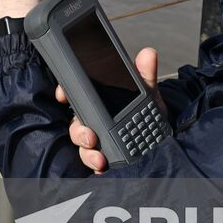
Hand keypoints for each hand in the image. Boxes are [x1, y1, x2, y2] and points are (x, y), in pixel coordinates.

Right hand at [56, 47, 158, 173]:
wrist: (160, 139)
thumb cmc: (147, 112)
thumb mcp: (148, 92)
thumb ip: (145, 75)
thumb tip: (148, 54)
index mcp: (99, 101)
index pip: (75, 95)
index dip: (64, 93)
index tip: (62, 95)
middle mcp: (93, 120)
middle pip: (75, 124)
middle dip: (78, 131)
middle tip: (91, 136)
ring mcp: (97, 140)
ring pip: (82, 145)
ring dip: (87, 152)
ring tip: (100, 158)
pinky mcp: (102, 156)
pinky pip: (92, 161)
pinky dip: (95, 165)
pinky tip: (103, 167)